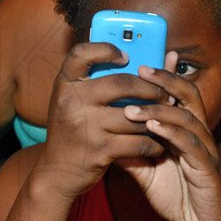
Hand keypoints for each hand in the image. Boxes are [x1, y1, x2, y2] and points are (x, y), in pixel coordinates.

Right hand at [37, 42, 171, 200]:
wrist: (57, 171)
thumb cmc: (71, 130)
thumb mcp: (72, 102)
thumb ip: (92, 82)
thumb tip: (134, 58)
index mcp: (64, 84)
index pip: (81, 53)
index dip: (106, 49)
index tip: (126, 56)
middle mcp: (71, 101)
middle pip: (121, 83)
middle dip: (150, 88)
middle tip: (163, 93)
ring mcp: (86, 126)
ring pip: (136, 115)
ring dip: (155, 118)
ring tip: (164, 118)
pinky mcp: (101, 150)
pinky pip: (139, 141)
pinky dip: (154, 143)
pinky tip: (157, 142)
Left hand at [122, 63, 220, 220]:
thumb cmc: (178, 194)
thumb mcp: (146, 170)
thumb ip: (129, 150)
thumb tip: (103, 135)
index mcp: (184, 131)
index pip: (176, 96)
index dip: (164, 77)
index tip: (142, 61)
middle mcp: (198, 134)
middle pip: (188, 96)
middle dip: (166, 80)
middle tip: (140, 69)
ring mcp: (205, 150)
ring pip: (187, 118)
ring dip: (159, 110)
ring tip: (132, 108)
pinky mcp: (208, 169)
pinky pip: (191, 145)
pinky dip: (172, 134)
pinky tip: (153, 128)